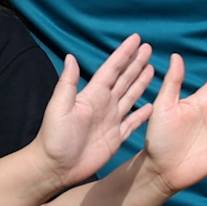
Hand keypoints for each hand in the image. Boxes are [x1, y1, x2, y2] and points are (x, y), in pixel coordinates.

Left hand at [34, 35, 155, 190]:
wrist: (56, 166)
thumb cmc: (54, 137)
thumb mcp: (59, 107)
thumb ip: (68, 83)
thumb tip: (72, 56)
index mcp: (92, 95)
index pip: (112, 69)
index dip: (124, 54)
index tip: (136, 39)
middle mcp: (104, 104)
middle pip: (124, 79)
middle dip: (136, 63)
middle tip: (149, 48)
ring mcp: (111, 120)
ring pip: (131, 96)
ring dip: (142, 82)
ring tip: (153, 68)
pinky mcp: (116, 137)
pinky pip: (134, 122)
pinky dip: (143, 114)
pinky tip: (152, 105)